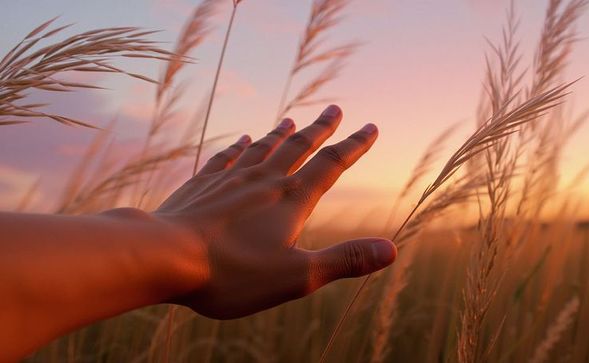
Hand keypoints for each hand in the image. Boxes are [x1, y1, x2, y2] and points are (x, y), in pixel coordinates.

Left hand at [155, 105, 396, 318]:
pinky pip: (225, 158)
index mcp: (291, 201)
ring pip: (262, 148)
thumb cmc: (231, 273)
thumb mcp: (297, 276)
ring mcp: (230, 180)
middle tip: (335, 109)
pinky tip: (241, 140)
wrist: (163, 256)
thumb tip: (391, 250)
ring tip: (292, 120)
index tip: (370, 127)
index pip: (331, 166)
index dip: (354, 146)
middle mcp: (263, 182)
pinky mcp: (202, 186)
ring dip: (281, 134)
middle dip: (320, 129)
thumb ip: (344, 260)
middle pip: (298, 148)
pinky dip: (238, 147)